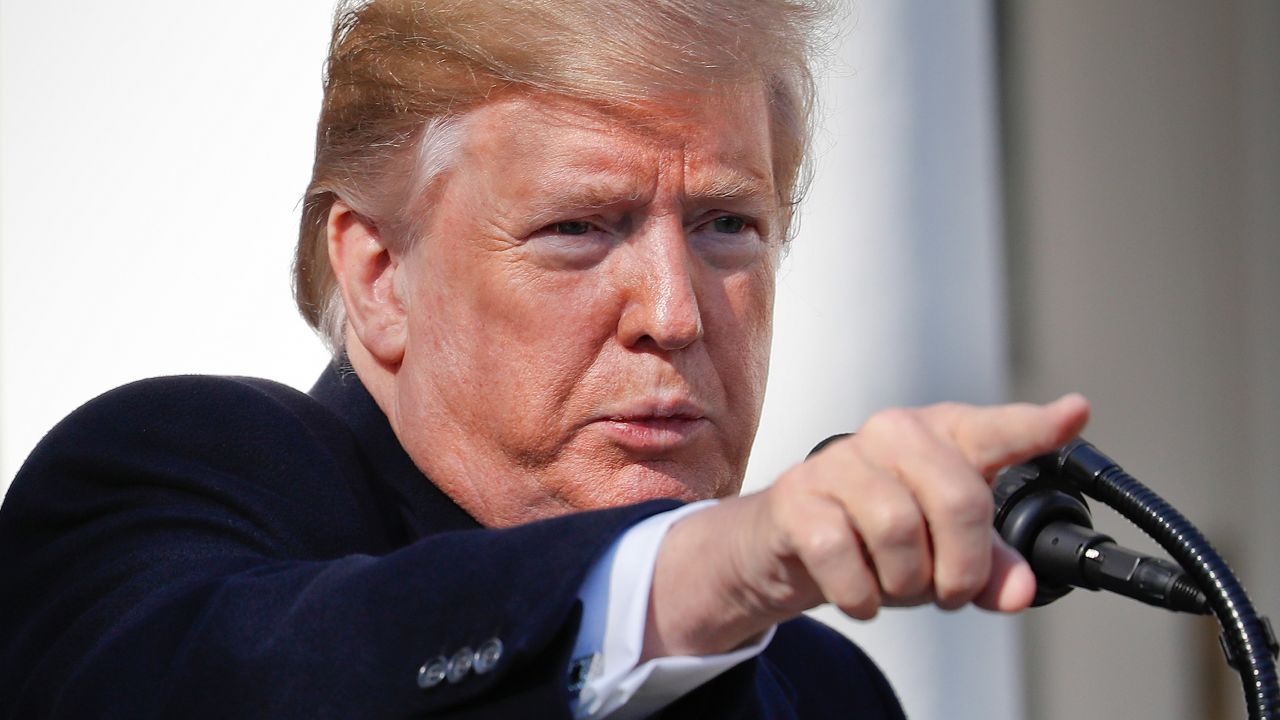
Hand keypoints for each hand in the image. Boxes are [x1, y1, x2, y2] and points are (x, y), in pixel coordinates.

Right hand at [643, 394, 1089, 658]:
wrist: (790, 544)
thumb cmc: (877, 534)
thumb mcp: (944, 549)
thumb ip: (992, 567)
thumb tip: (1019, 592)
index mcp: (941, 436)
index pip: (996, 430)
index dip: (1038, 426)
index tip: (1076, 414)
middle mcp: (892, 435)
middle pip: (958, 499)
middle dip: (963, 566)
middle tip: (950, 591)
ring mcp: (840, 461)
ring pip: (899, 530)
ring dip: (907, 583)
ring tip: (898, 587)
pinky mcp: (797, 496)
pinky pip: (841, 554)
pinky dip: (861, 594)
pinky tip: (862, 596)